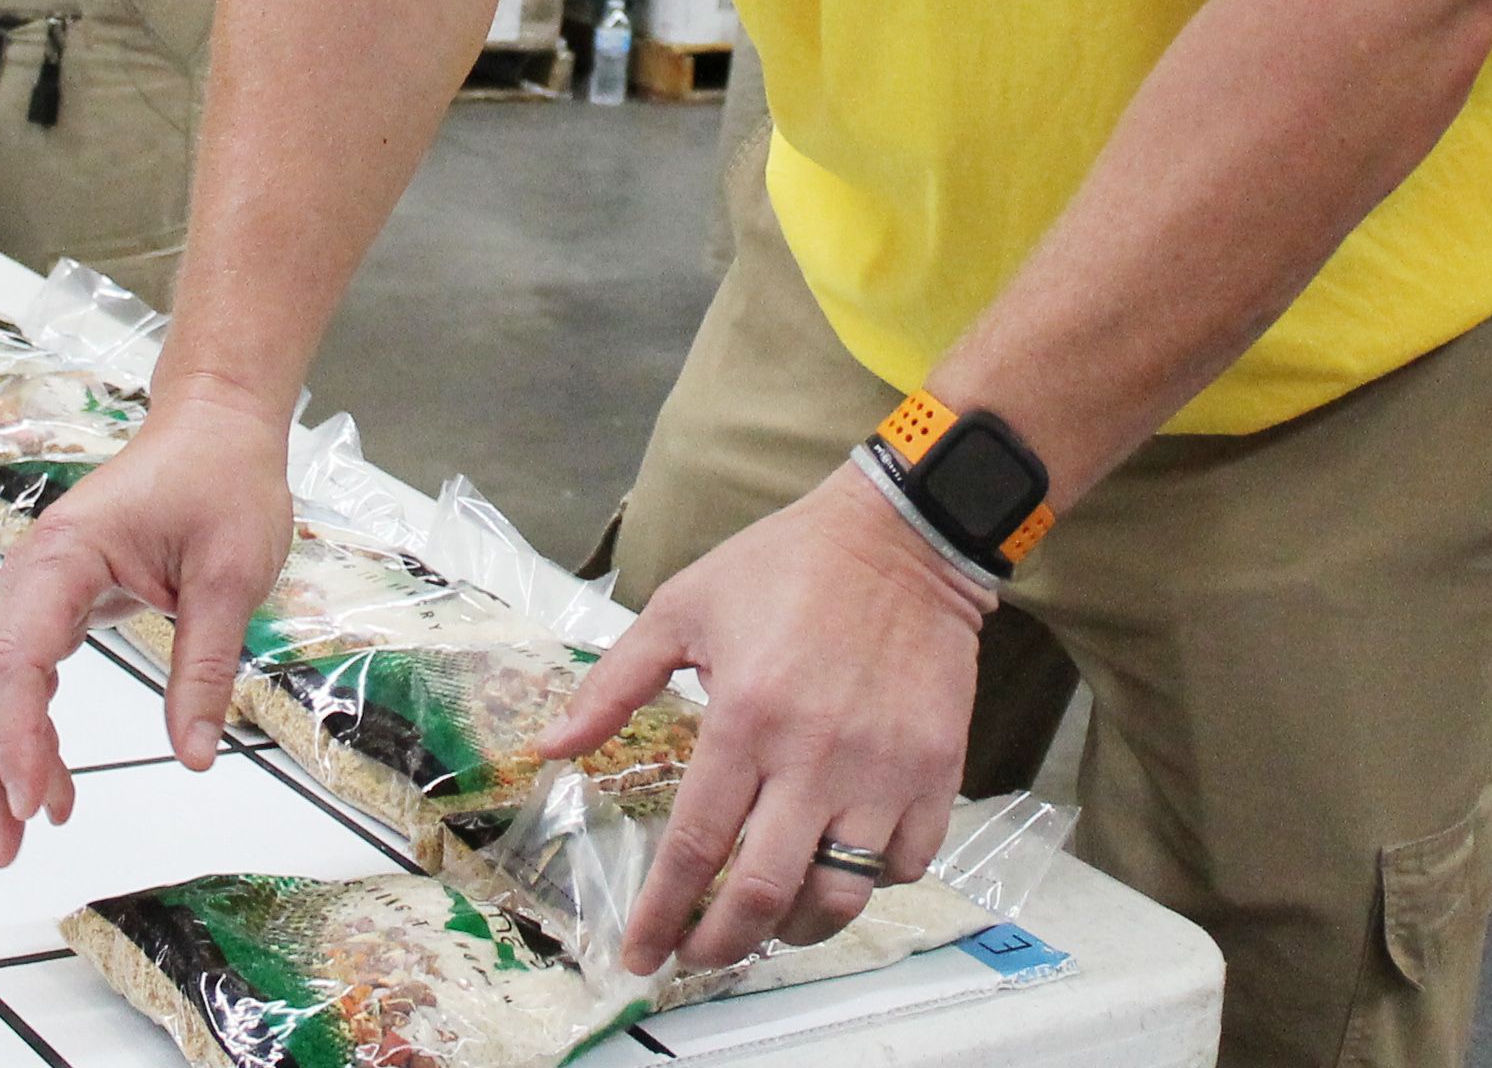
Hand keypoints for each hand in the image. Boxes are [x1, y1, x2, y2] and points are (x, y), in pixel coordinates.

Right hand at [0, 384, 295, 866]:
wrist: (215, 425)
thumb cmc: (223, 480)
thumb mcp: (232, 575)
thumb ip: (205, 666)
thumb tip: (194, 756)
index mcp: (63, 557)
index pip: (16, 661)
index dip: (18, 741)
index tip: (38, 806)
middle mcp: (31, 572)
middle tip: (8, 847)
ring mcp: (35, 586)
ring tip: (25, 831)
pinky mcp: (53, 599)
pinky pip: (16, 673)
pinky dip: (22, 730)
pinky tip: (52, 782)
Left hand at [531, 464, 987, 977]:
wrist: (901, 535)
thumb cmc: (786, 565)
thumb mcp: (684, 605)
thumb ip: (614, 684)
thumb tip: (554, 747)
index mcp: (745, 716)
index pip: (694, 846)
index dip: (662, 914)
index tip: (641, 956)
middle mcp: (815, 755)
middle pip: (764, 893)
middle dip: (721, 945)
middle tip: (699, 956)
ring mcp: (883, 769)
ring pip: (840, 895)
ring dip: (795, 929)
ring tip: (767, 924)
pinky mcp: (937, 768)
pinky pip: (906, 863)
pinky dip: (870, 884)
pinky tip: (838, 867)